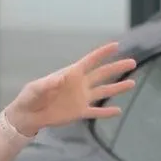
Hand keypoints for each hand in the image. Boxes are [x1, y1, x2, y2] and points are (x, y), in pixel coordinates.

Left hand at [5, 41, 136, 136]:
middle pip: (102, 74)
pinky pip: (96, 112)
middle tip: (132, 62)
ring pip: (103, 91)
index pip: (90, 61)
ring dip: (117, 88)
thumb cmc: (30, 97)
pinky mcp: (79, 112)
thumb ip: (48, 83)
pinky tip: (118, 111)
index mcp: (71, 74)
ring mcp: (81, 98)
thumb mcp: (36, 88)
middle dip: (117, 68)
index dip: (102, 53)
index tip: (116, 45)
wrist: (28, 115)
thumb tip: (61, 78)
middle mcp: (80, 84)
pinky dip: (106, 112)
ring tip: (132, 83)